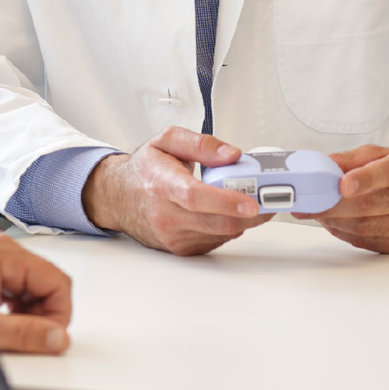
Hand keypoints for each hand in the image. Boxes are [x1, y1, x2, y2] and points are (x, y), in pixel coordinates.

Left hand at [0, 231, 72, 353]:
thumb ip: (25, 334)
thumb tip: (57, 338)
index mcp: (3, 254)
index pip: (57, 281)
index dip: (59, 315)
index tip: (49, 338)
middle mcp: (1, 249)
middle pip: (47, 283)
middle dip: (42, 315)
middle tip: (25, 338)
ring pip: (33, 287)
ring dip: (28, 314)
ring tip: (7, 331)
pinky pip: (17, 288)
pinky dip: (15, 309)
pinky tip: (0, 322)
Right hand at [81, 127, 267, 255]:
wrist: (119, 197)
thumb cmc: (144, 170)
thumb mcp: (167, 141)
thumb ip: (201, 143)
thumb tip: (232, 155)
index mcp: (162, 183)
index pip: (195, 197)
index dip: (226, 201)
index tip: (251, 201)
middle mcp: (165, 214)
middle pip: (215, 222)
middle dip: (251, 215)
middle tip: (270, 201)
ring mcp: (172, 235)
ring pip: (220, 234)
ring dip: (243, 221)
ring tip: (251, 203)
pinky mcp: (179, 248)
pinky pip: (215, 241)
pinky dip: (228, 228)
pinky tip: (227, 213)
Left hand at [295, 145, 388, 254]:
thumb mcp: (385, 155)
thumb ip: (351, 158)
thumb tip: (320, 165)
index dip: (365, 178)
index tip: (343, 184)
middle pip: (370, 205)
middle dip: (333, 205)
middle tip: (308, 202)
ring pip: (368, 227)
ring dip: (335, 221)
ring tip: (316, 213)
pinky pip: (371, 243)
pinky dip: (346, 235)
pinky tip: (334, 225)